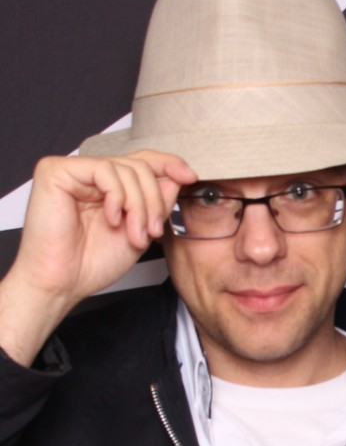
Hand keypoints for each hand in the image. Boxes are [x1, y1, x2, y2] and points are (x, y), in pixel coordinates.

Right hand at [0, 150, 196, 364]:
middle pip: (140, 166)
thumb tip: (176, 176)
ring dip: (139, 206)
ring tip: (134, 234)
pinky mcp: (56, 172)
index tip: (189, 176)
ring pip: (127, 169)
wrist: (62, 284)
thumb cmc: (93, 262)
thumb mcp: (141, 229)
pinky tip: (112, 218)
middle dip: (154, 201)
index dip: (168, 164)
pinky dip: (117, 196)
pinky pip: (104, 170)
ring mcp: (74, 171)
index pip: (142, 162)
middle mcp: (91, 176)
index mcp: (109, 187)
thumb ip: (158, 202)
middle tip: (152, 230)